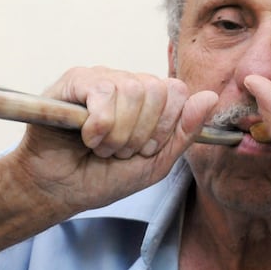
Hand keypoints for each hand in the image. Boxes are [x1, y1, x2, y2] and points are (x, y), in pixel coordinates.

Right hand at [9, 67, 217, 218]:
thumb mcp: (155, 163)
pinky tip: (87, 137)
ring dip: (118, 134)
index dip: (164, 127)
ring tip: (101, 147)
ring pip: (132, 91)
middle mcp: (127, 83)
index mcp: (149, 100)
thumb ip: (184, 132)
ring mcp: (101, 78)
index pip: (177, 92)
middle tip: (119, 150)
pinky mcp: (75, 80)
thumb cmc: (103, 177)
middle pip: (157, 90)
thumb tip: (210, 97)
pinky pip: (103, 91)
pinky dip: (100, 125)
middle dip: (141, 133)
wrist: (59, 191)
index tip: (144, 149)